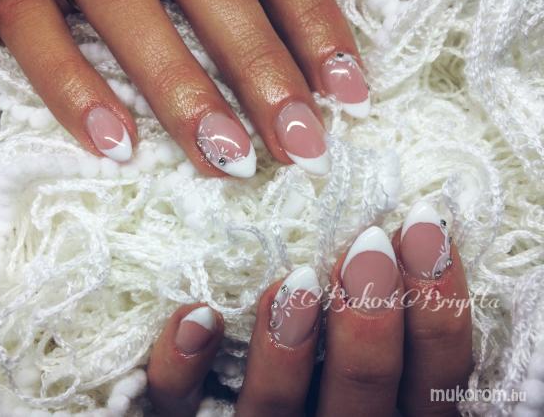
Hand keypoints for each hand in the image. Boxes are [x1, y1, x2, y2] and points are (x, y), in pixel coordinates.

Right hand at [0, 0, 369, 176]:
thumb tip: (312, 54)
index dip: (319, 34)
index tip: (351, 96)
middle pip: (222, 5)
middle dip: (267, 79)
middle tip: (303, 146)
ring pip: (138, 25)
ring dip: (189, 98)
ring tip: (232, 161)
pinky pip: (38, 35)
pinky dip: (75, 91)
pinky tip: (118, 146)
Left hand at [147, 201, 472, 415]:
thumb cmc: (334, 374)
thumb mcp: (371, 351)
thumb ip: (388, 316)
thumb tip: (393, 237)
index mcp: (394, 414)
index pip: (437, 379)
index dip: (441, 308)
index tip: (423, 228)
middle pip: (366, 397)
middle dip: (373, 318)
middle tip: (367, 245)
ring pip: (278, 412)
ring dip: (289, 346)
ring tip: (295, 278)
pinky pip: (185, 408)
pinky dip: (185, 368)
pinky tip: (200, 315)